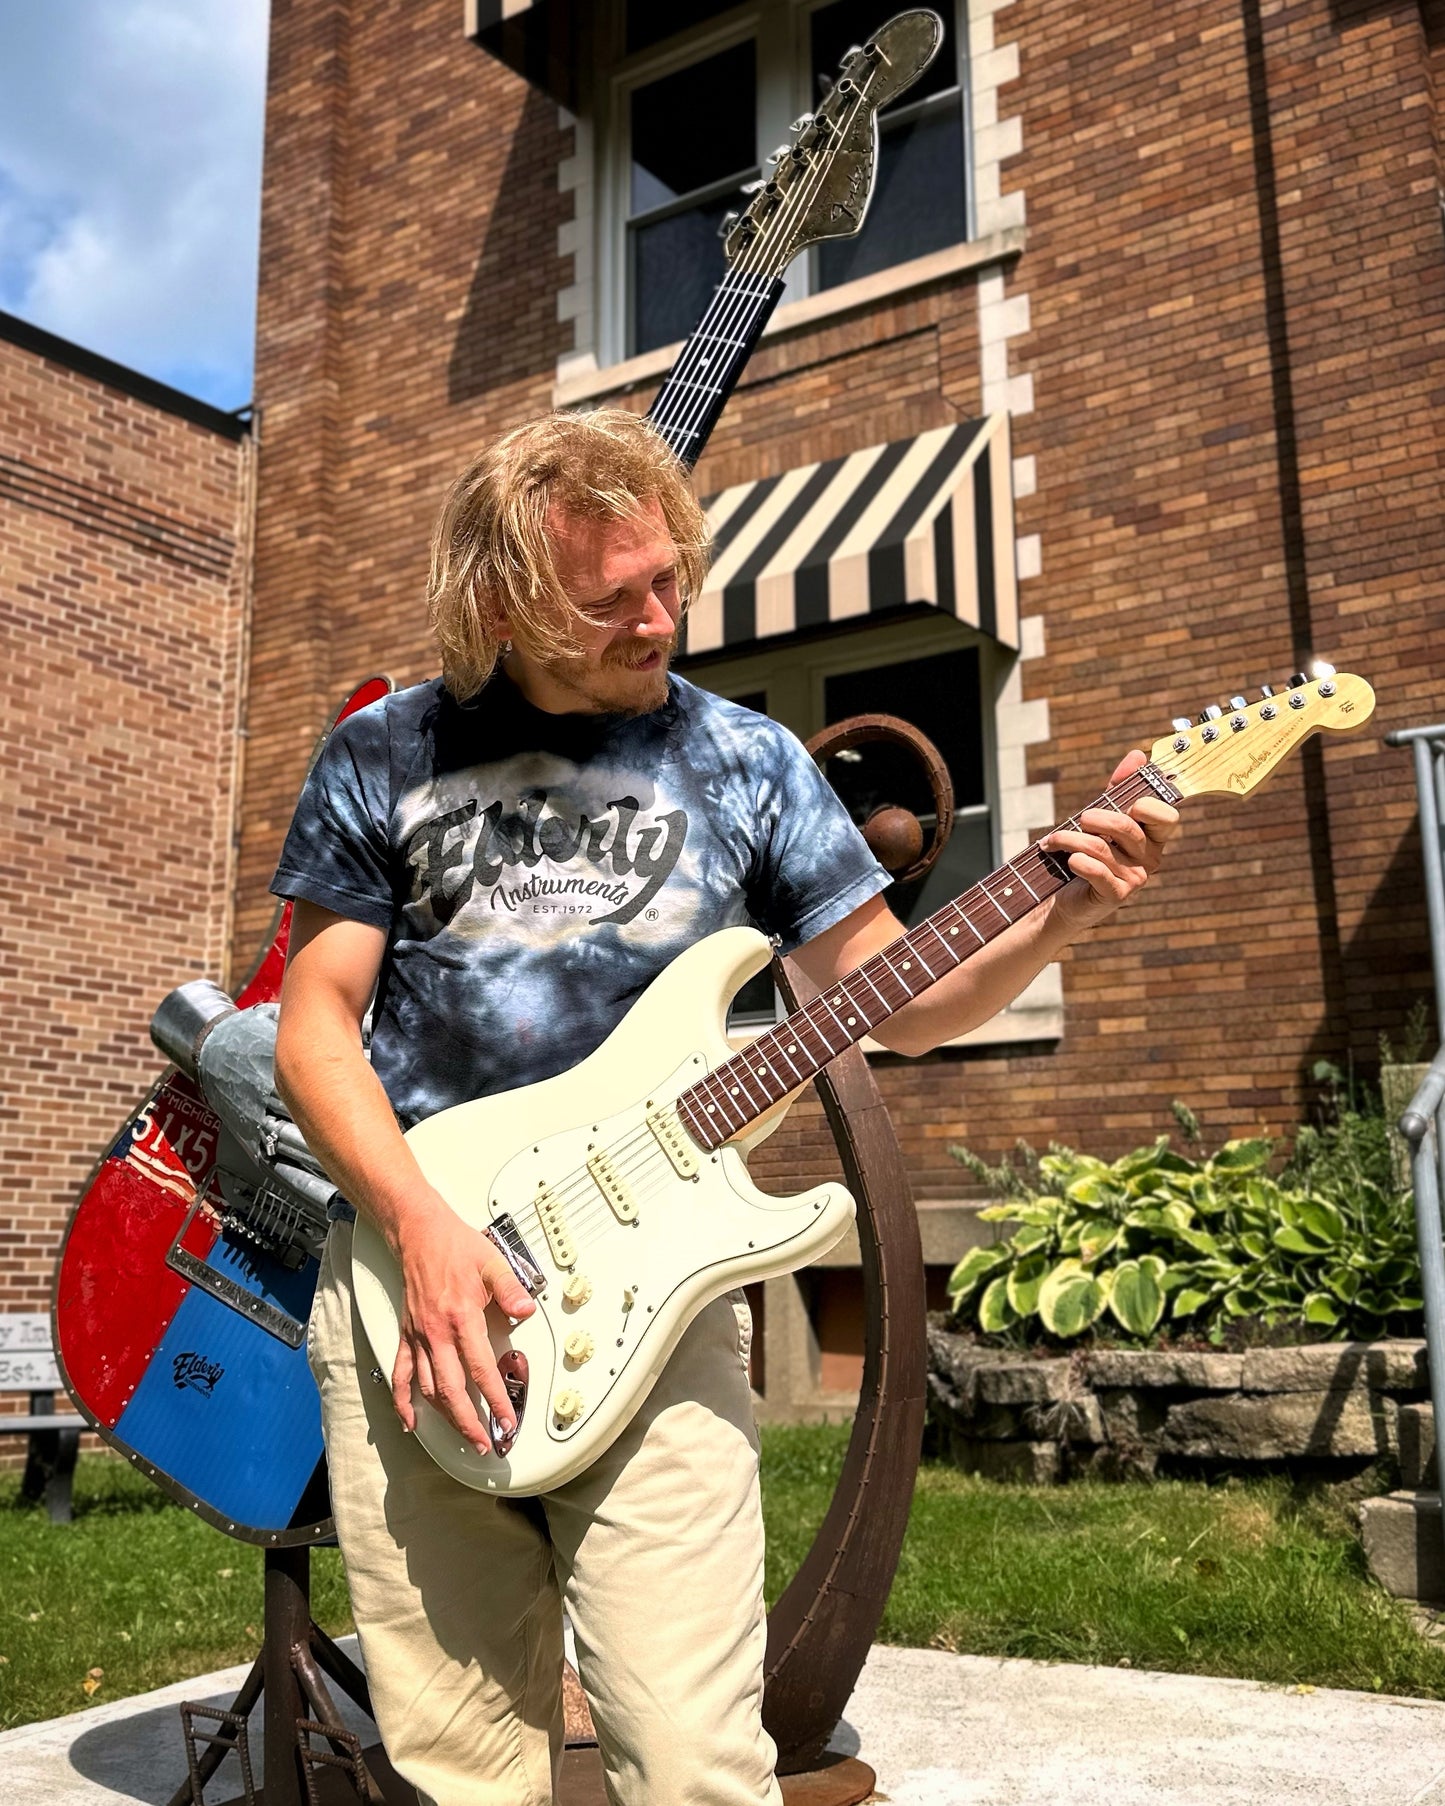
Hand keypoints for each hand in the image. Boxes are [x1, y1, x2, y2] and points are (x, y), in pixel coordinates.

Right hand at [390, 1202, 536, 1454]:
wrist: (420, 1233)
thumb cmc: (455, 1246)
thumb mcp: (492, 1262)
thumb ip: (511, 1289)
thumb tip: (526, 1310)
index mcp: (461, 1317)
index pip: (480, 1369)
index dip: (495, 1399)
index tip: (506, 1419)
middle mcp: (436, 1333)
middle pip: (452, 1390)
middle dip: (468, 1422)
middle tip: (484, 1442)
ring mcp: (419, 1336)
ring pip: (428, 1388)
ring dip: (443, 1417)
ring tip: (460, 1436)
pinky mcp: (407, 1335)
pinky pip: (401, 1374)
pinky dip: (403, 1401)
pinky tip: (409, 1421)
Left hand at [1041, 748, 1179, 935]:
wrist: (1065, 896)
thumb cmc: (1088, 852)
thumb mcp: (1103, 816)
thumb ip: (1120, 787)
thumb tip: (1137, 754)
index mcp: (1153, 837)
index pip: (1166, 816)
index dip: (1146, 805)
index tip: (1122, 802)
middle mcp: (1150, 859)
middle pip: (1125, 826)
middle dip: (1094, 818)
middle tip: (1078, 819)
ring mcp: (1135, 879)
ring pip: (1100, 846)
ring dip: (1068, 838)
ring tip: (1052, 839)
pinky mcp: (1116, 895)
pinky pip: (1095, 870)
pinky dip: (1075, 860)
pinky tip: (1064, 858)